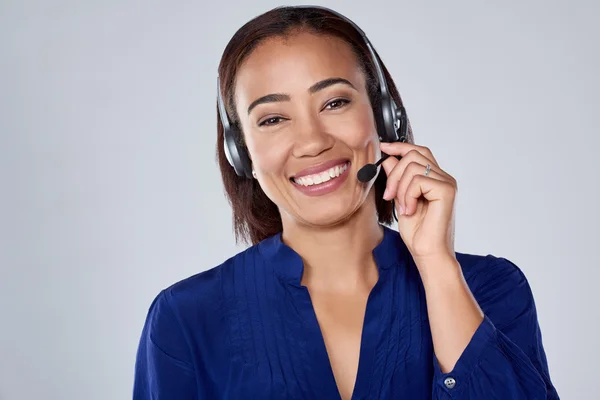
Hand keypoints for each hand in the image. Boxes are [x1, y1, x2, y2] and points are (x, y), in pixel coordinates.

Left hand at [379, 142, 457, 264]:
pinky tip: (410, 210)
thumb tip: (388, 160)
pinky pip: (418, 180)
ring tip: (403, 207)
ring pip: (413, 166)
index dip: (400, 146)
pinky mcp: (447, 190)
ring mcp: (447, 183)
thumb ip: (397, 180)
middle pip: (413, 154)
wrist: (428, 253)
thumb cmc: (418, 233)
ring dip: (400, 188)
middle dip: (394, 173)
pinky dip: (408, 195)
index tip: (383, 147)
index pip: (419, 151)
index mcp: (435, 179)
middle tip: (389, 196)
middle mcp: (443, 177)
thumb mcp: (400, 201)